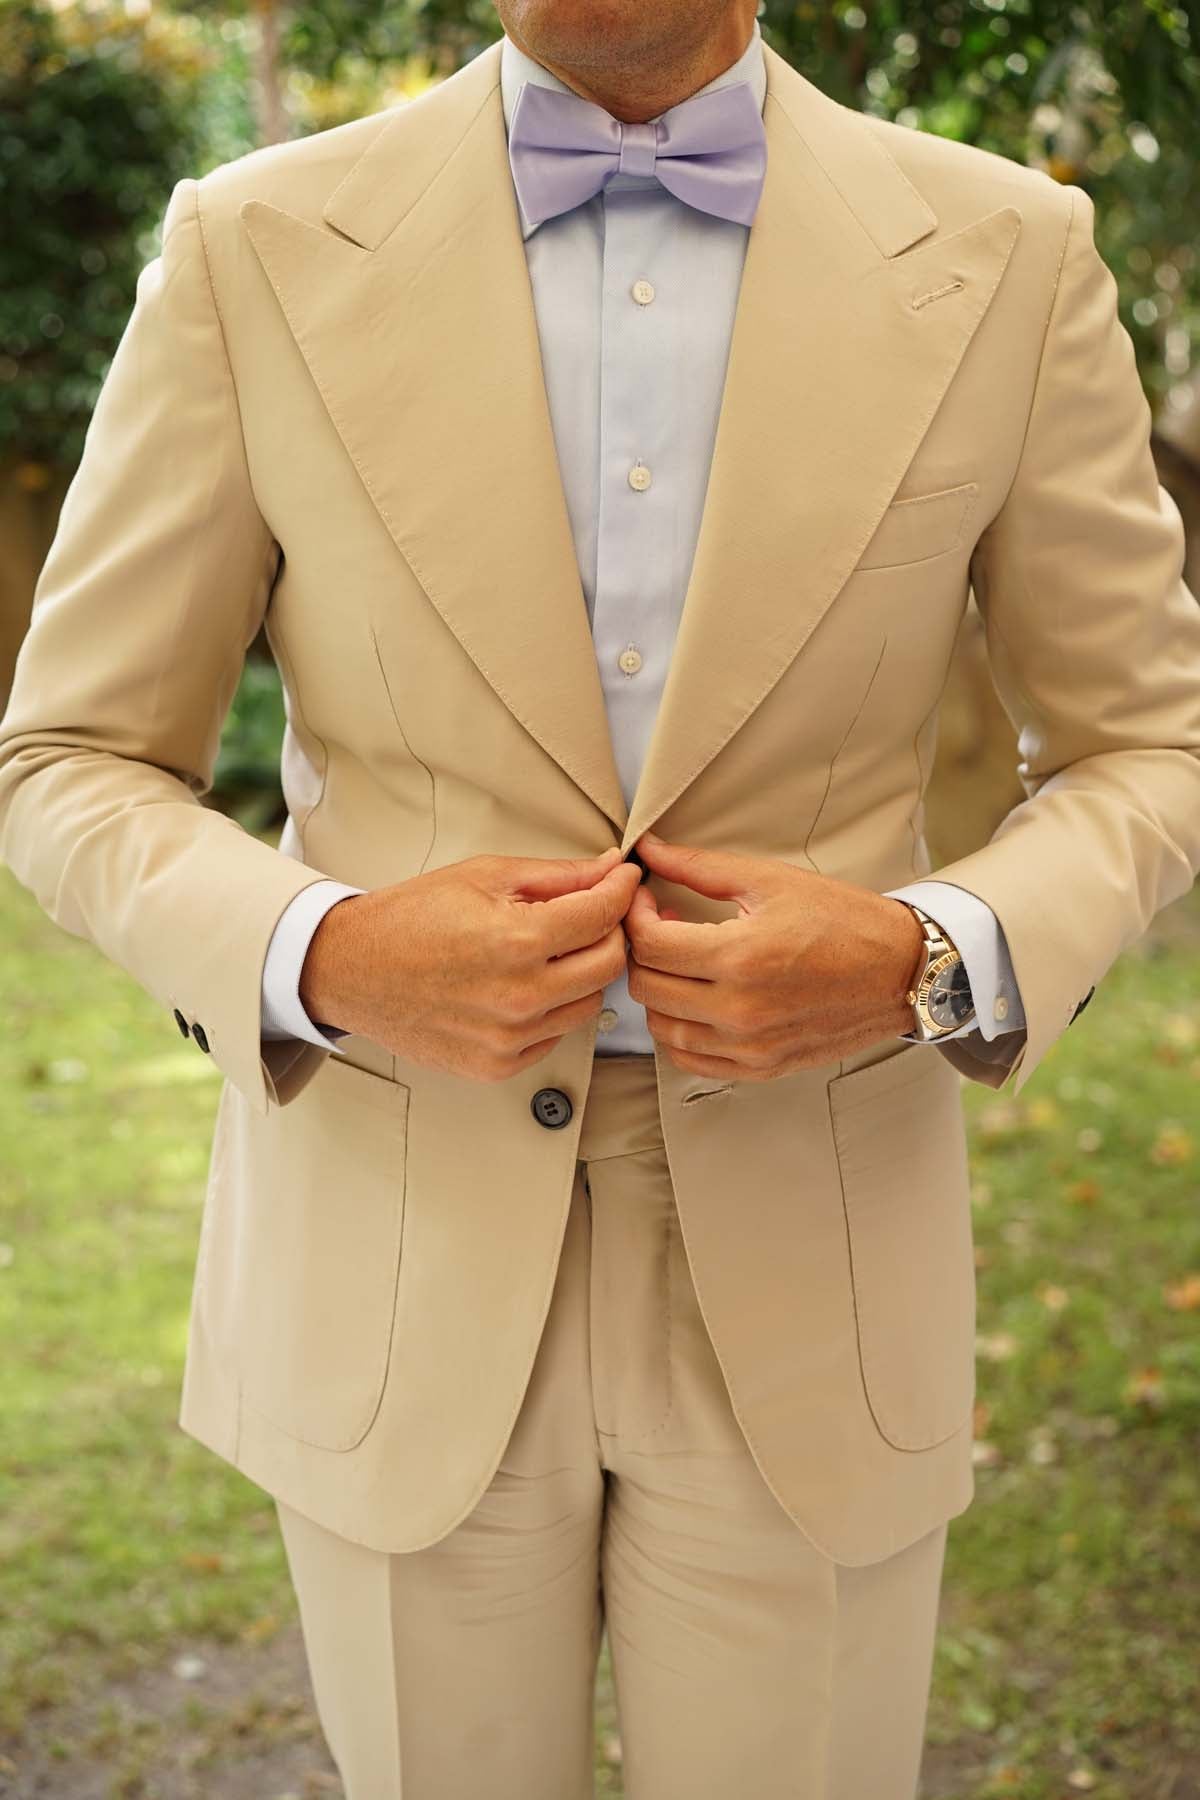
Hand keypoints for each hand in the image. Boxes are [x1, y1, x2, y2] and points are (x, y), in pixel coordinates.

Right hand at [298, 847, 641, 1081]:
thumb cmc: (410, 918)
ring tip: (542, 951)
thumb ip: (557, 875)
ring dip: (578, 974)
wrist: (351, 969)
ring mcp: (509, 1037)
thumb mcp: (485, 876)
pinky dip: (548, 1010)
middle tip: (590, 915)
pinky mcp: (497, 1065)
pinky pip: (554, 1036)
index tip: (624, 881)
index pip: (605, 916)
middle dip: (609, 932)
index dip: (622, 891)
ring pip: (587, 1004)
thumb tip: (611, 868)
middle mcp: (519, 996)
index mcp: (517, 940)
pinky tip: (517, 986)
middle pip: (609, 964)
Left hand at [623, 831, 925, 1079]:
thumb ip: (699, 867)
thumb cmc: (844, 921)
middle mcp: (741, 1010)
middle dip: (641, 950)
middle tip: (660, 925)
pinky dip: (679, 1030)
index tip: (646, 898)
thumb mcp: (771, 881)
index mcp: (742, 957)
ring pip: (661, 1027)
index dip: (635, 914)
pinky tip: (695, 999)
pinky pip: (690, 1059)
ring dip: (658, 991)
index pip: (649, 943)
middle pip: (647, 986)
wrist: (902, 971)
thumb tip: (648, 850)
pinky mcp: (760, 1067)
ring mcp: (750, 1046)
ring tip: (682, 962)